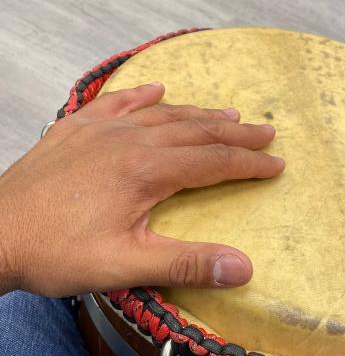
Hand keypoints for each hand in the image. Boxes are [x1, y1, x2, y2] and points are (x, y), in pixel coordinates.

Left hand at [0, 83, 283, 296]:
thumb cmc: (57, 253)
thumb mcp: (125, 266)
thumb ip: (186, 265)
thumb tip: (244, 267)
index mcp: (145, 170)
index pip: (212, 162)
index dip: (248, 164)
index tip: (277, 163)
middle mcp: (127, 141)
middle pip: (194, 132)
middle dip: (234, 135)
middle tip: (266, 132)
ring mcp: (98, 131)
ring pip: (161, 114)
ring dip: (198, 115)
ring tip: (227, 115)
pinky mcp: (74, 131)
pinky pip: (115, 103)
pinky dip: (141, 95)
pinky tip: (155, 88)